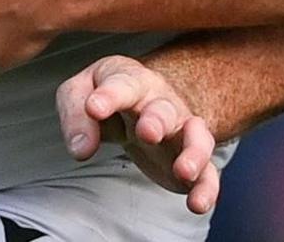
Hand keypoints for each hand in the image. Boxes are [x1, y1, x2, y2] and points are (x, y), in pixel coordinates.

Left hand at [57, 55, 220, 214]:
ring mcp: (180, 131)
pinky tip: (199, 203)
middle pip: (164, 109)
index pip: (122, 83)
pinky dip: (207, 188)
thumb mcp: (79, 93)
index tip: (94, 108)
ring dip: (193, 153)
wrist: (141, 100)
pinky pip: (208, 172)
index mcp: (131, 81)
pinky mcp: (189, 159)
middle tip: (148, 133)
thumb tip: (81, 148)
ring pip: (197, 137)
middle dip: (157, 120)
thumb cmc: (107, 94)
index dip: (110, 95)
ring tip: (184, 172)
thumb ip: (75, 116)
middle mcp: (161, 102)